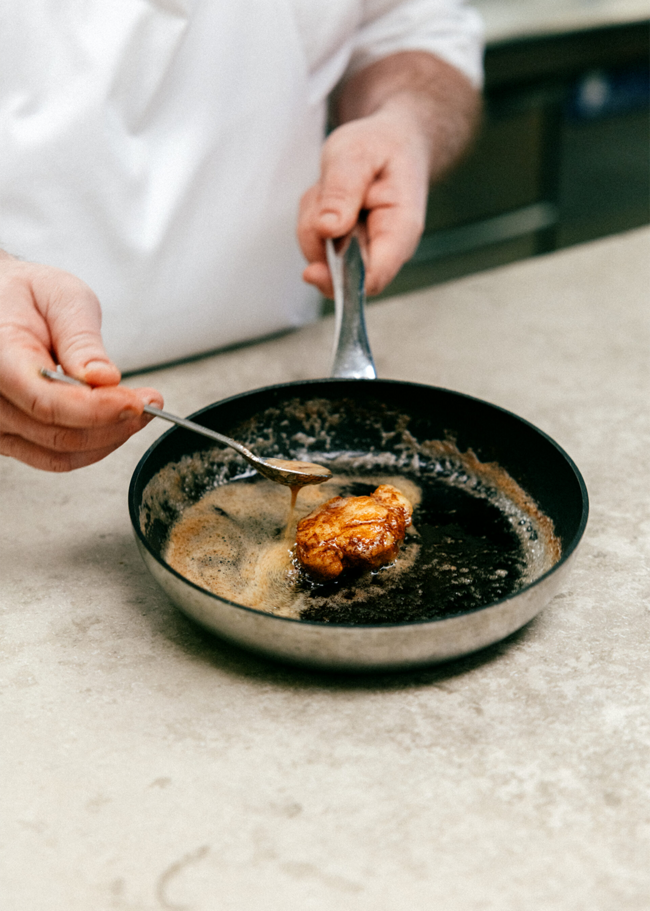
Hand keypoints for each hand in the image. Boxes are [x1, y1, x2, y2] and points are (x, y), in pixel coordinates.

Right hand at [0, 255, 162, 470]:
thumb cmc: (27, 296)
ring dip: (108, 438)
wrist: (3, 304)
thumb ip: (81, 340)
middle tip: (150, 403)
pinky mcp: (9, 436)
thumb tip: (103, 378)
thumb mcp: (62, 298)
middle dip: (114, 424)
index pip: (46, 401)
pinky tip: (116, 423)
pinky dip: (93, 446)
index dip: (98, 410)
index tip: (137, 402)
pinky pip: (53, 457)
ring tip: (139, 410)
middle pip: (57, 434)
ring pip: (59, 454)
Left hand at [298, 51, 479, 298]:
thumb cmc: (381, 146)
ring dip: (312, 221)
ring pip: (320, 256)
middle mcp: (384, 249)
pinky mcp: (345, 249)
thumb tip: (327, 229)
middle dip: (318, 235)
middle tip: (326, 190)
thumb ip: (342, 190)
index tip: (312, 270)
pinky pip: (314, 244)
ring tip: (332, 186)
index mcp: (400, 230)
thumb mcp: (356, 154)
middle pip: (338, 270)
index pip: (373, 278)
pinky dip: (311, 219)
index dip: (341, 281)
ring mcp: (363, 252)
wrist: (392, 142)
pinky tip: (328, 196)